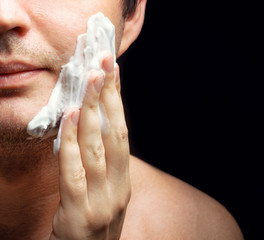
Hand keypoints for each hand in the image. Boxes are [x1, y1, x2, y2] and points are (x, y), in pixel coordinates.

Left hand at [49, 54, 130, 239]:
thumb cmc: (95, 220)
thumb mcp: (106, 191)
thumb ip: (102, 163)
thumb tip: (92, 125)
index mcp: (124, 180)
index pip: (122, 132)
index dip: (118, 101)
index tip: (114, 72)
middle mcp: (118, 188)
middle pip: (115, 134)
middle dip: (109, 97)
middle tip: (104, 65)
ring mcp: (100, 201)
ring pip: (97, 148)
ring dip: (92, 111)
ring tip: (90, 80)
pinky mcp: (78, 214)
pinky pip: (74, 172)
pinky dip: (72, 142)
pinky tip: (70, 117)